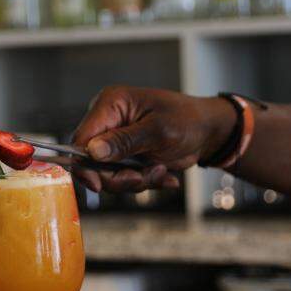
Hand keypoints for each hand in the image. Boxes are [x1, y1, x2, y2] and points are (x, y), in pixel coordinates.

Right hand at [71, 86, 235, 192]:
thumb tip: (92, 151)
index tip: (98, 185)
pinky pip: (123, 177)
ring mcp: (116, 140)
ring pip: (108, 174)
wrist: (209, 131)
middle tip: (142, 178)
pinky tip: (164, 175)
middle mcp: (108, 122)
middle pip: (92, 161)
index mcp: (110, 105)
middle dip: (118, 176)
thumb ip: (124, 141)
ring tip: (161, 172)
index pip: (81, 138)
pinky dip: (144, 181)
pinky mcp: (125, 155)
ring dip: (135, 180)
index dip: (85, 164)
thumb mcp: (158, 131)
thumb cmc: (188, 120)